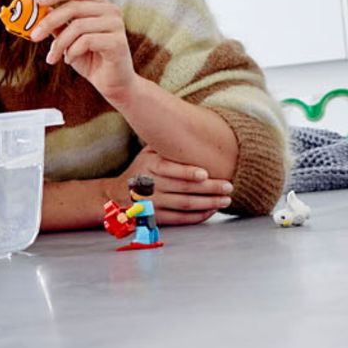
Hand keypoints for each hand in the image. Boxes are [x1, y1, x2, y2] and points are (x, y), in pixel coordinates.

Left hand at [30, 0, 137, 106]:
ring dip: (60, 44)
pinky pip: (86, 41)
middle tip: (34, 36)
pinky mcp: (118, 42)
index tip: (37, 1)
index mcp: (99, 4)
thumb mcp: (68, 40)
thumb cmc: (90, 59)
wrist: (112, 84)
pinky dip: (72, 52)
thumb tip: (38, 11)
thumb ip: (57, 25)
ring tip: (53, 57)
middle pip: (73, 7)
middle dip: (49, 22)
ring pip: (77, 26)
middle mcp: (110, 10)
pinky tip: (70, 60)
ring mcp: (116, 25)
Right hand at [110, 146, 232, 225]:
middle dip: (209, 188)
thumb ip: (165, 145)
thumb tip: (190, 129)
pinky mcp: (157, 218)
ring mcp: (153, 204)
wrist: (119, 195)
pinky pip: (181, 219)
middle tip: (228, 186)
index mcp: (149, 166)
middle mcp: (150, 186)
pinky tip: (212, 210)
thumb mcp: (147, 153)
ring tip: (226, 200)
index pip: (169, 170)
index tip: (205, 173)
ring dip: (208, 203)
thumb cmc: (141, 170)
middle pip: (183, 189)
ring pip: (185, 205)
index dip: (187, 172)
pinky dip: (198, 216)